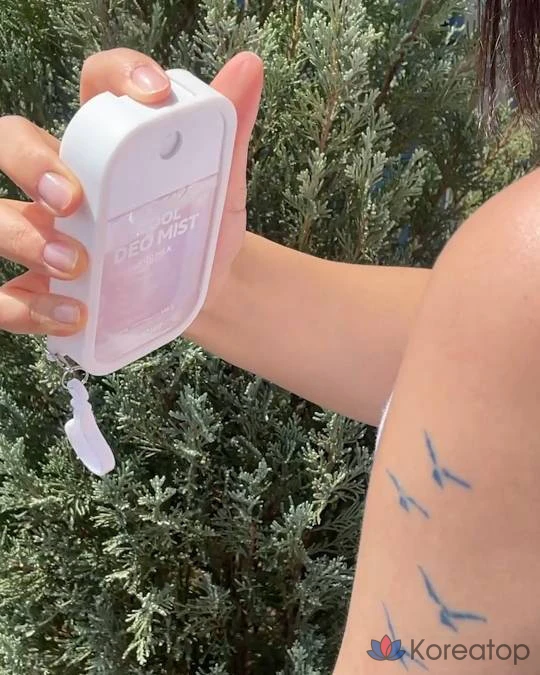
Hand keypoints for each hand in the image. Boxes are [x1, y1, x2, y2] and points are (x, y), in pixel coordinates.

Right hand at [0, 48, 262, 334]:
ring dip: (22, 237)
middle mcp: (66, 181)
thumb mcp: (220, 186)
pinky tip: (72, 315)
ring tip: (76, 264)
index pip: (95, 84)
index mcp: (109, 143)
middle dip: (30, 162)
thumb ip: (230, 134)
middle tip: (72, 199)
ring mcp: (47, 234)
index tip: (153, 95)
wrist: (211, 291)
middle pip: (13, 142)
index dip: (117, 76)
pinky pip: (9, 295)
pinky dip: (28, 306)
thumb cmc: (203, 230)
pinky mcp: (45, 286)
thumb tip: (250, 69)